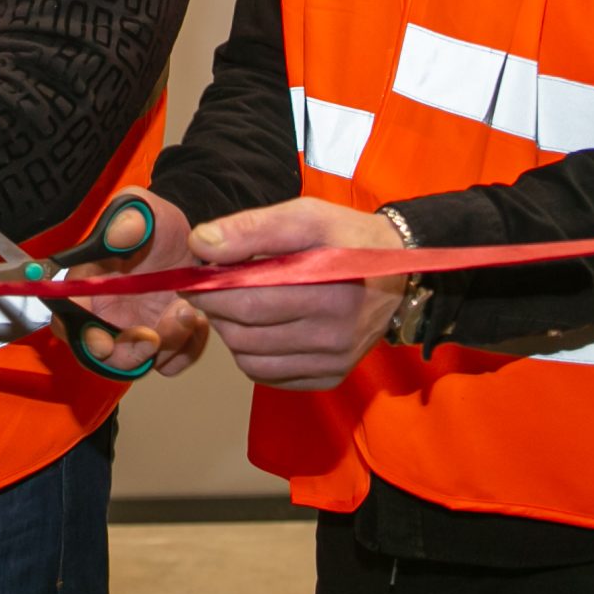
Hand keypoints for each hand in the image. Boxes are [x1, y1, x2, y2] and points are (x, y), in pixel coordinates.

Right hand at [69, 188, 209, 377]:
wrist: (193, 241)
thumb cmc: (157, 226)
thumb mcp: (144, 211)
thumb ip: (128, 219)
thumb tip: (114, 237)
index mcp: (88, 286)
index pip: (67, 319)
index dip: (81, 335)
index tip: (103, 342)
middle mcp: (106, 316)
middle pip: (101, 355)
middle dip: (127, 353)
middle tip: (153, 337)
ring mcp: (136, 333)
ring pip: (141, 361)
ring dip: (165, 346)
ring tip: (188, 314)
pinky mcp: (165, 344)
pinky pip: (171, 362)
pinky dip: (186, 349)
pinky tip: (197, 322)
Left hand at [181, 197, 406, 390]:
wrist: (400, 273)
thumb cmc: (347, 238)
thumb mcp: (306, 216)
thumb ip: (252, 228)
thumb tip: (200, 244)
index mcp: (330, 292)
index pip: (248, 303)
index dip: (209, 292)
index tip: (193, 279)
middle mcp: (335, 336)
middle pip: (245, 335)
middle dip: (216, 312)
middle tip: (210, 291)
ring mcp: (334, 362)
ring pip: (251, 360)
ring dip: (231, 334)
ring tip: (237, 307)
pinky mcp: (331, 377)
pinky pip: (269, 375)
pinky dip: (252, 354)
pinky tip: (260, 328)